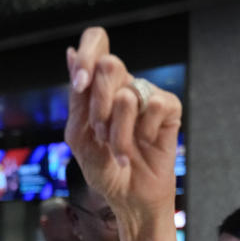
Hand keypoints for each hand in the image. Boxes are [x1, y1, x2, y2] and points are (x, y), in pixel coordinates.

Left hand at [65, 27, 181, 222]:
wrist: (127, 198)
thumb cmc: (103, 168)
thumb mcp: (79, 135)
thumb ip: (77, 98)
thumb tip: (70, 53)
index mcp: (99, 85)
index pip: (95, 42)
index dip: (87, 56)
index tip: (79, 86)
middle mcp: (124, 84)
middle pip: (109, 66)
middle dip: (98, 107)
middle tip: (99, 133)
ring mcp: (146, 95)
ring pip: (128, 95)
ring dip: (117, 132)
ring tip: (119, 151)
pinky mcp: (169, 109)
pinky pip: (154, 105)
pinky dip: (144, 132)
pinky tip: (145, 144)